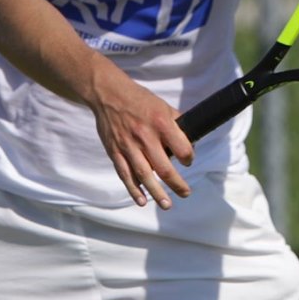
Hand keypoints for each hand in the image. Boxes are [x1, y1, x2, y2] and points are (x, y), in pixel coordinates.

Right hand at [87, 67, 195, 208]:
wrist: (108, 94)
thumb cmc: (138, 100)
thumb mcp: (162, 106)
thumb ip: (176, 124)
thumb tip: (190, 141)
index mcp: (161, 123)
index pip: (182, 149)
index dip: (188, 158)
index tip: (188, 161)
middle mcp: (145, 136)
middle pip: (164, 168)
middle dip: (177, 184)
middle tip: (186, 192)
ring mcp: (128, 146)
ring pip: (145, 175)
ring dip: (157, 193)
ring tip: (167, 205)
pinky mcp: (115, 151)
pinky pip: (125, 174)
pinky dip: (134, 189)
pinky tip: (142, 200)